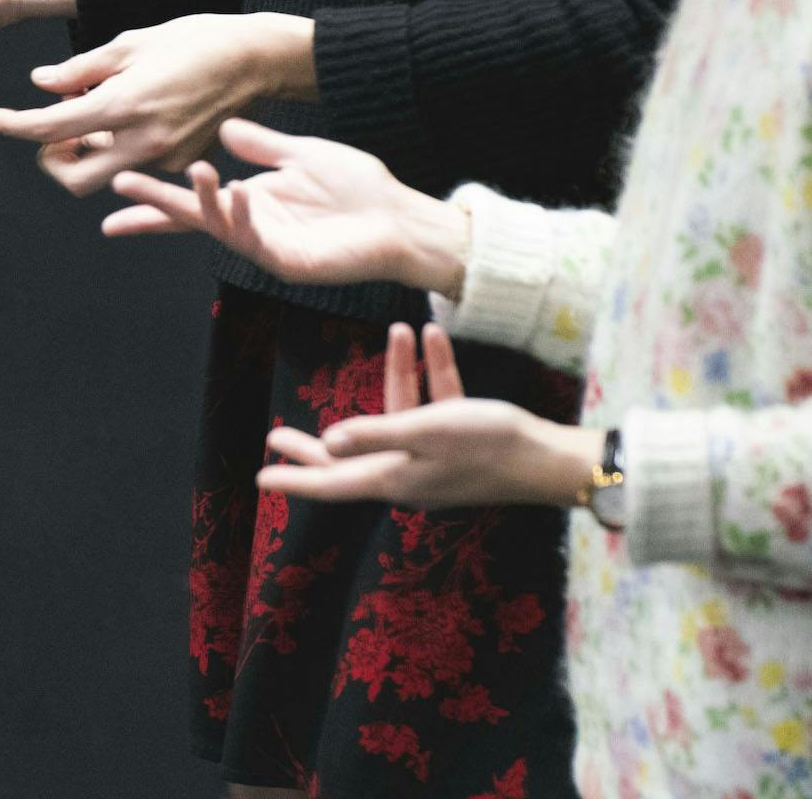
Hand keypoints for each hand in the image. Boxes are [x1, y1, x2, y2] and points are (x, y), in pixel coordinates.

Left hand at [0, 13, 314, 195]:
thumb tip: (40, 83)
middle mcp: (144, 142)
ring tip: (94, 112)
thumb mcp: (131, 43)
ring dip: (84, 155)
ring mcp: (167, 160)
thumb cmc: (195, 40)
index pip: (50, 129)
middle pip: (74, 179)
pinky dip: (117, 151)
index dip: (13, 125)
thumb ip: (81, 70)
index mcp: (124, 105)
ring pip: (105, 178)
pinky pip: (135, 170)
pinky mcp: (184, 165)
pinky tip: (125, 118)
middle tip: (54, 128)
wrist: (258, 59)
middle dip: (53, 158)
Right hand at [102, 117, 468, 293]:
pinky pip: (255, 239)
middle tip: (118, 183)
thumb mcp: (302, 155)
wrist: (401, 217)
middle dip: (155, 203)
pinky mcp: (289, 262)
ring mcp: (268, 247)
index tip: (114, 184)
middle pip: (192, 216)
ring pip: (221, 225)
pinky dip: (242, 216)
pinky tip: (236, 192)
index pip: (193, 200)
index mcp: (250, 200)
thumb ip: (262, 145)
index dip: (155, 197)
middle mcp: (251, 226)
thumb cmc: (358, 189)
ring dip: (203, 200)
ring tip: (196, 171)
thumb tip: (221, 130)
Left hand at [259, 323, 597, 508]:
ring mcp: (434, 459)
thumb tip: (328, 443)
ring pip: (397, 415)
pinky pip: (434, 406)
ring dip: (399, 370)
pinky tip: (434, 336)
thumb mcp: (426, 432)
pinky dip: (434, 373)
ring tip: (397, 329)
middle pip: (348, 455)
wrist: (551, 458)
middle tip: (278, 435)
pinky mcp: (459, 443)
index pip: (332, 481)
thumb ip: (374, 435)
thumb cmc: (489, 444)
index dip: (296, 478)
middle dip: (315, 442)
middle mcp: (408, 473)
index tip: (261, 476)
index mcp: (394, 476)